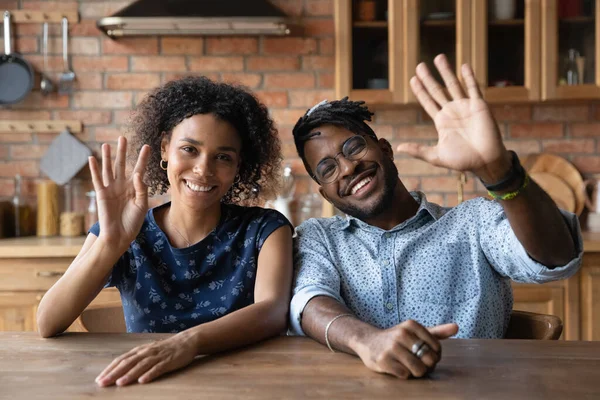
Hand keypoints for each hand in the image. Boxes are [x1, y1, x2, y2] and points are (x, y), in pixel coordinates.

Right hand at [89, 136, 149, 250]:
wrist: (120, 235)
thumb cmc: (133, 222)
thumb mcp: (142, 205)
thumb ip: (142, 189)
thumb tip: (137, 174)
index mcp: (134, 188)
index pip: (139, 169)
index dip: (142, 158)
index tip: (146, 146)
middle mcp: (122, 185)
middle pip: (122, 165)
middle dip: (122, 152)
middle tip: (123, 137)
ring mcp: (111, 189)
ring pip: (109, 169)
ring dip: (107, 157)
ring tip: (107, 144)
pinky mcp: (101, 194)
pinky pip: (97, 179)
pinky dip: (94, 169)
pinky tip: (92, 158)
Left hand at [95, 331, 197, 386]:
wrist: (186, 341)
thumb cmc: (166, 348)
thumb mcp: (149, 351)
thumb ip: (137, 358)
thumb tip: (121, 369)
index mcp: (141, 350)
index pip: (121, 359)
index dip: (110, 369)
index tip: (99, 379)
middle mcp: (147, 352)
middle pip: (128, 362)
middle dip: (114, 373)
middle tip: (103, 383)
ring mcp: (158, 356)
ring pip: (141, 365)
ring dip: (130, 374)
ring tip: (120, 383)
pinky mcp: (168, 361)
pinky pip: (158, 368)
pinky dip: (150, 374)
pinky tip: (143, 380)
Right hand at [355, 320, 457, 378]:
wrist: (368, 342)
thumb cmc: (396, 339)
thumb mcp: (415, 332)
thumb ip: (436, 332)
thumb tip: (456, 327)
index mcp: (411, 325)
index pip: (436, 347)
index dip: (434, 356)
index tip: (425, 354)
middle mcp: (401, 334)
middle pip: (429, 360)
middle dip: (426, 366)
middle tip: (418, 363)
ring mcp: (391, 347)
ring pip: (418, 369)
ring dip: (416, 372)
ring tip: (408, 366)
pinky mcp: (383, 361)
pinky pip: (405, 375)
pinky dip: (404, 374)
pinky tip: (397, 367)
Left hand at [397, 54, 510, 182]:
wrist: (486, 162)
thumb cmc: (463, 161)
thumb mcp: (436, 156)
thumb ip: (418, 150)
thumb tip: (399, 148)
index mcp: (442, 122)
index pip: (428, 102)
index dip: (420, 91)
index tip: (412, 79)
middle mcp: (452, 111)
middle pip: (437, 90)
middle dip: (428, 78)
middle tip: (419, 65)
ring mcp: (466, 107)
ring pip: (453, 85)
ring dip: (446, 72)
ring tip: (438, 57)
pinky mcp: (479, 106)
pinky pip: (473, 89)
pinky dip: (469, 77)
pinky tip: (463, 66)